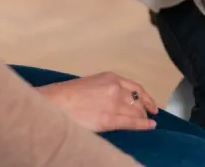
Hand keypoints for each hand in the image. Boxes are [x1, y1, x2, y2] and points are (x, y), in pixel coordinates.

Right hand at [36, 72, 158, 132]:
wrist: (53, 103)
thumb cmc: (66, 95)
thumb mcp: (91, 84)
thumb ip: (105, 89)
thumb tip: (114, 100)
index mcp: (111, 78)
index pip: (135, 88)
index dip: (146, 96)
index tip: (151, 103)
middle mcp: (116, 89)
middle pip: (138, 100)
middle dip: (145, 108)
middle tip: (149, 114)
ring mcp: (114, 104)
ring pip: (137, 111)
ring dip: (143, 117)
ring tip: (148, 122)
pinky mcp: (110, 119)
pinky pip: (132, 122)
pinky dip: (144, 125)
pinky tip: (150, 126)